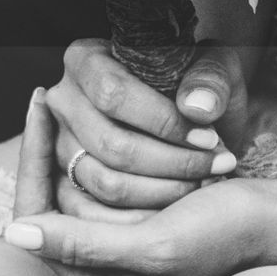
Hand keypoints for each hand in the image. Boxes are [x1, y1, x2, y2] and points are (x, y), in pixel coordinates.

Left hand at [6, 91, 269, 275]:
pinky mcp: (122, 214)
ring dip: (89, 145)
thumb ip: (83, 244)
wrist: (268, 218)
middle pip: (48, 192)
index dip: (31, 156)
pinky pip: (94, 171)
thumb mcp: (154, 245)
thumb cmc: (220, 235)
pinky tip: (108, 114)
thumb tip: (14, 234)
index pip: (32, 211)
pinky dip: (103, 144)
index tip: (39, 102)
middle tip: (86, 108)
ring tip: (111, 117)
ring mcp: (105, 237)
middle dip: (71, 152)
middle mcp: (90, 264)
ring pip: (70, 178)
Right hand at [44, 40, 242, 212]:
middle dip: (171, 163)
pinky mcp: (68, 183)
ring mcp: (60, 145)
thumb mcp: (214, 67)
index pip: (113, 94)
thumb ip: (211, 80)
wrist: (192, 115)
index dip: (163, 122)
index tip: (208, 138)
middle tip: (216, 165)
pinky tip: (182, 204)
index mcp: (84, 60)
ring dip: (162, 192)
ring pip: (105, 183)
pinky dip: (147, 215)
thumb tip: (197, 109)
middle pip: (109, 145)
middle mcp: (63, 102)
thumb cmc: (197, 86)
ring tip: (203, 182)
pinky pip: (102, 214)